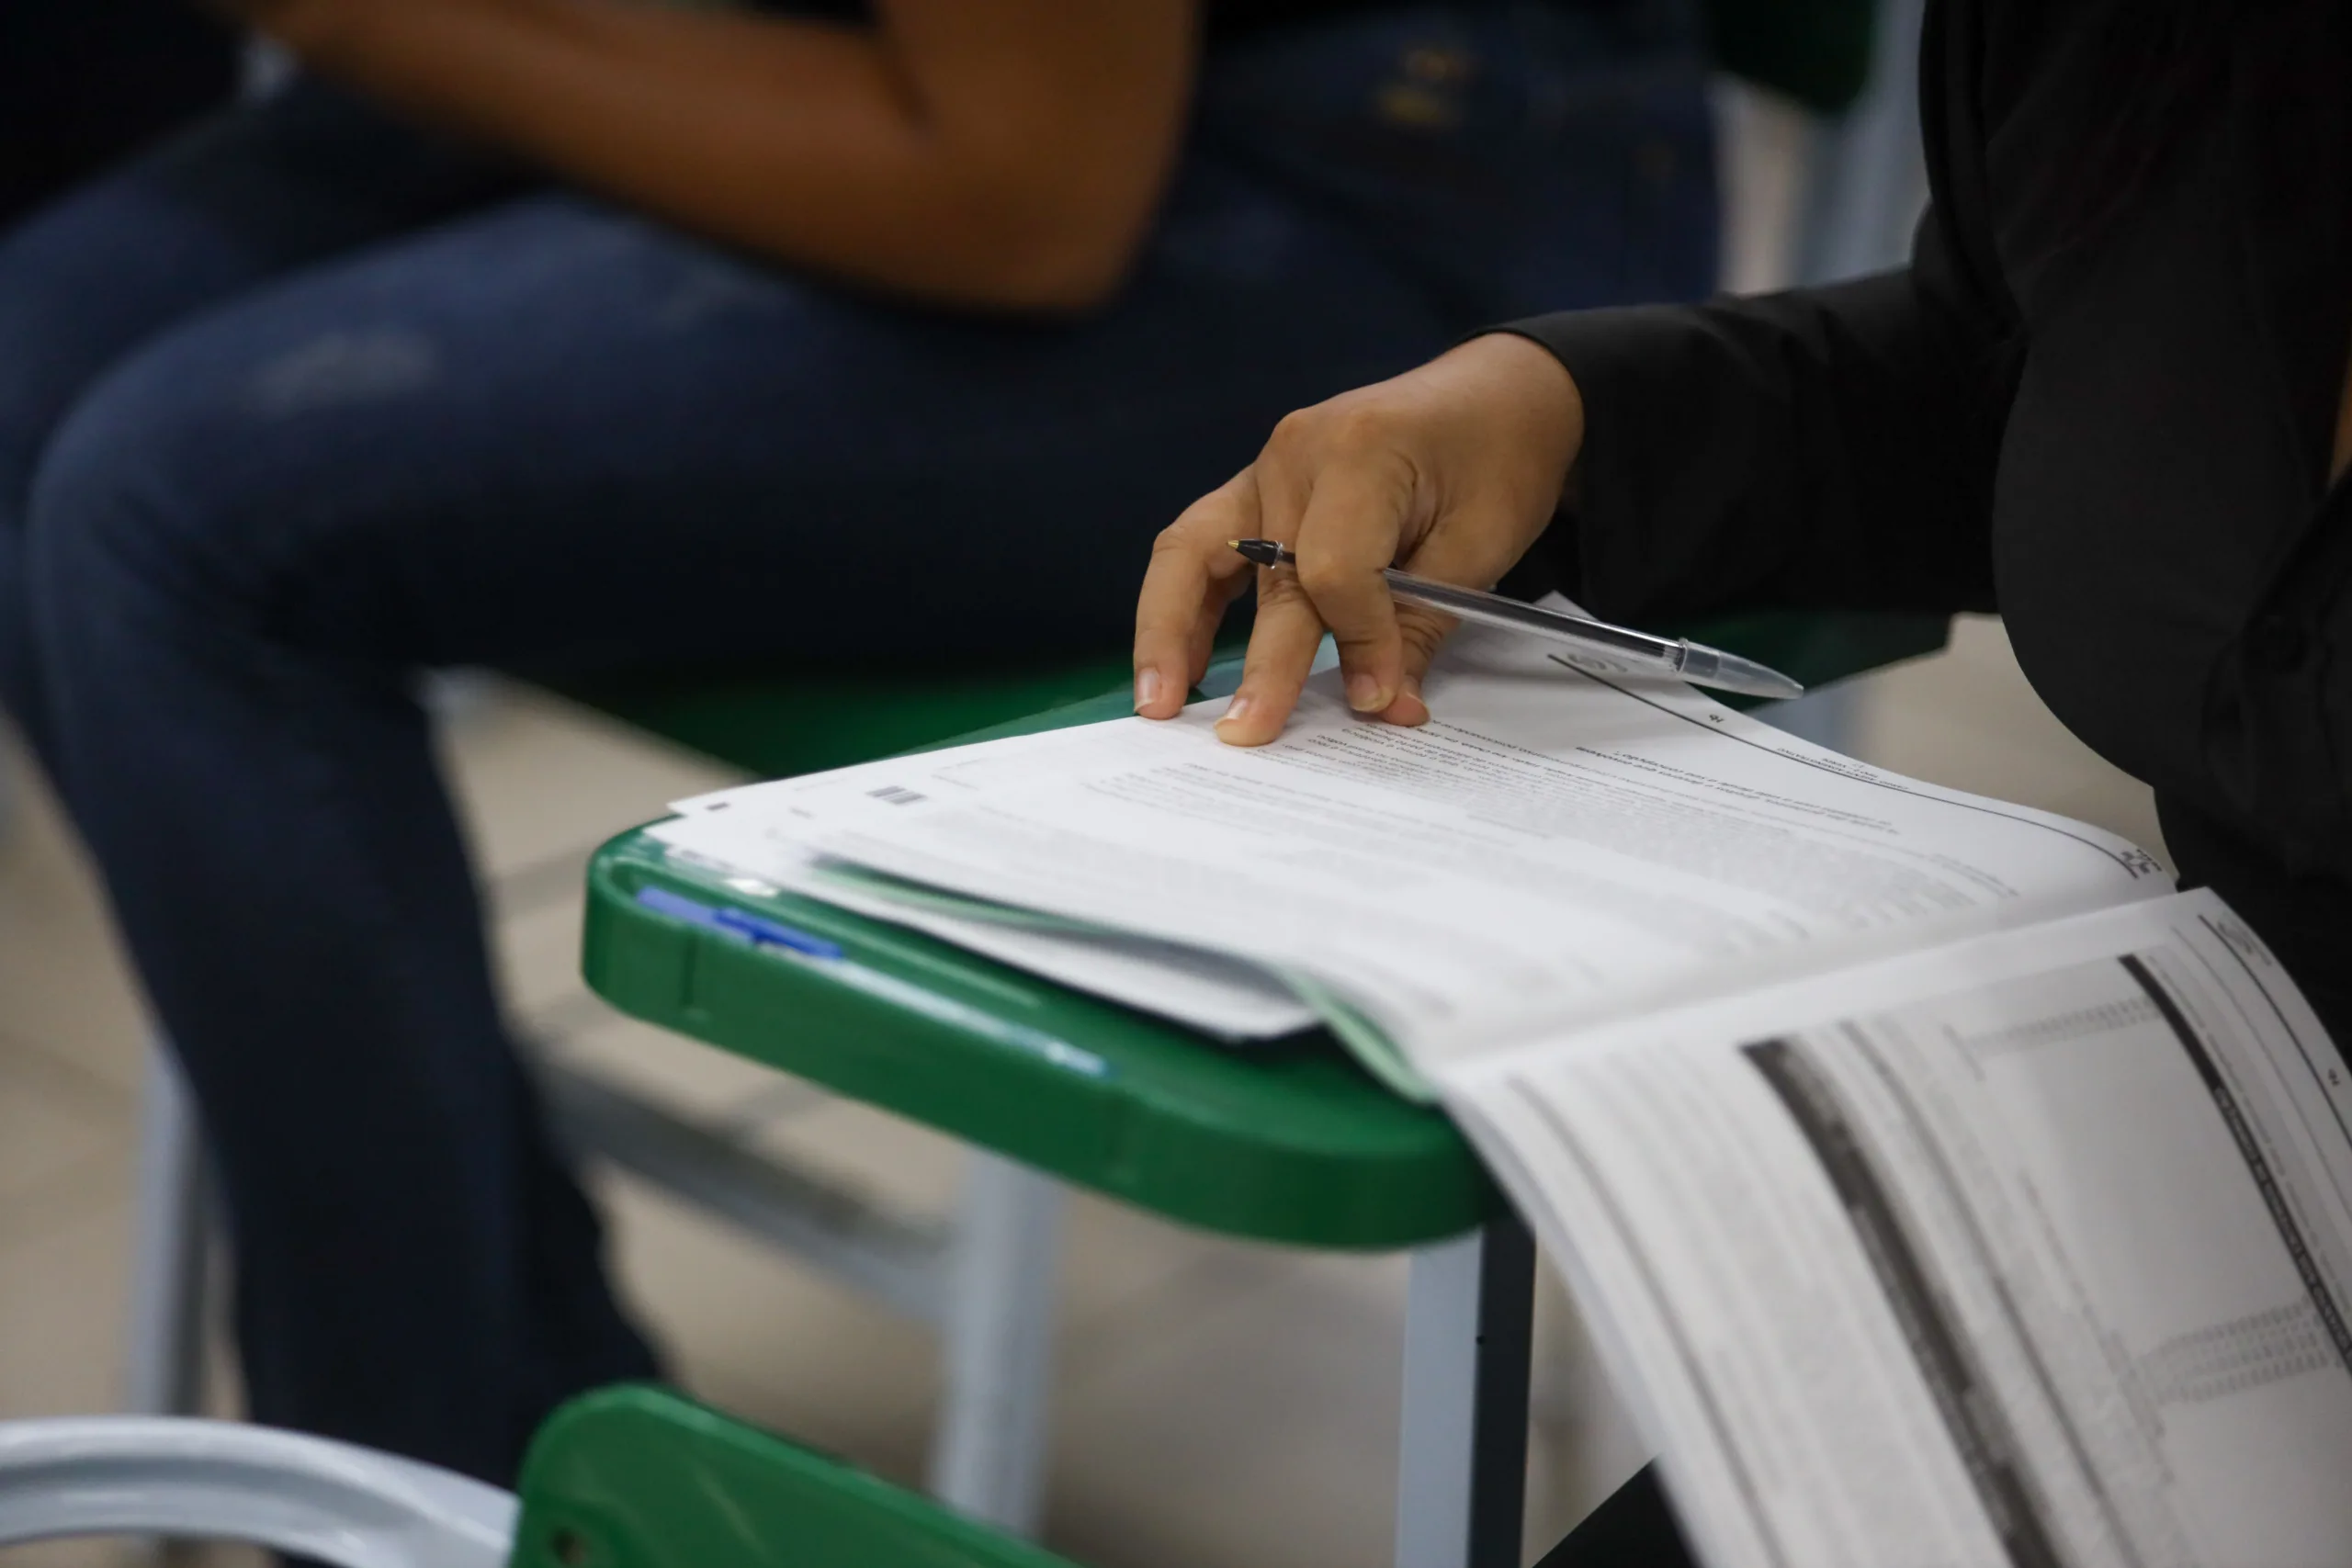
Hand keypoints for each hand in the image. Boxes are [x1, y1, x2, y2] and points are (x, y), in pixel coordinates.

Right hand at [1133, 332, 1584, 743]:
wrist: (1498, 395)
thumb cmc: (1499, 457)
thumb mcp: (1481, 544)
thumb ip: (1421, 625)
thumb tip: (1381, 705)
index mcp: (1359, 451)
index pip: (1335, 570)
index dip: (1358, 642)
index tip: (1382, 696)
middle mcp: (1295, 455)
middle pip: (1266, 576)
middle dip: (1258, 666)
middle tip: (1243, 735)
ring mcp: (1266, 467)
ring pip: (1192, 553)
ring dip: (1168, 631)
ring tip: (1158, 702)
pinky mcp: (1255, 487)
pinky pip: (1201, 547)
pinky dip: (1184, 608)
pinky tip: (1179, 666)